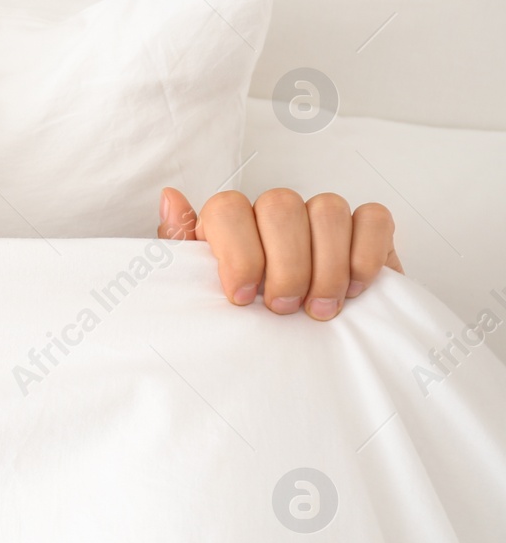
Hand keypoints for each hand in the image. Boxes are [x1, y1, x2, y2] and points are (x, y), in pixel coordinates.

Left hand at [158, 187, 400, 320]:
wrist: (302, 346)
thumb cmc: (246, 317)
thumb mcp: (202, 291)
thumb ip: (182, 248)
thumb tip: (170, 196)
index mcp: (232, 225)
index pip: (228, 207)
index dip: (237, 252)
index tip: (242, 298)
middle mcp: (275, 213)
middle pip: (280, 206)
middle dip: (284, 265)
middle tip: (283, 308)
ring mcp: (321, 216)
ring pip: (326, 209)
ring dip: (325, 266)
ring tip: (319, 309)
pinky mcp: (366, 228)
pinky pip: (373, 218)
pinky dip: (365, 254)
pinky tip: (354, 289)